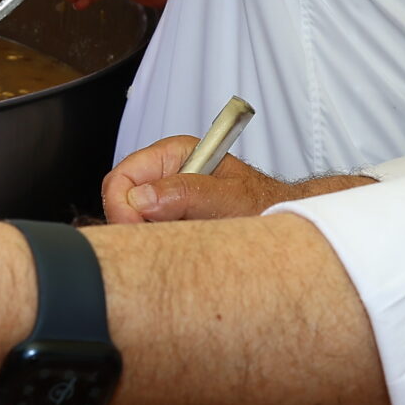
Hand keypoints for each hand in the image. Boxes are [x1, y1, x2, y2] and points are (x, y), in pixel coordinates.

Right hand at [102, 139, 355, 225]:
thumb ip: (189, 193)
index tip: (137, 228)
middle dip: (131, 225)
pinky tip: (179, 250)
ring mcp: (163, 200)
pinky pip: (144, 237)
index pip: (123, 176)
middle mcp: (165, 174)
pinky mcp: (167, 222)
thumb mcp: (231, 198)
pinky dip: (155, 248)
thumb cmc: (265, 205)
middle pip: (119, 201)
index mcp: (175, 154)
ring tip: (182, 243)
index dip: (122, 205)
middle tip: (158, 244)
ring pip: (129, 223)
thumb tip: (144, 197)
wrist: (284, 222)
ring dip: (146, 239)